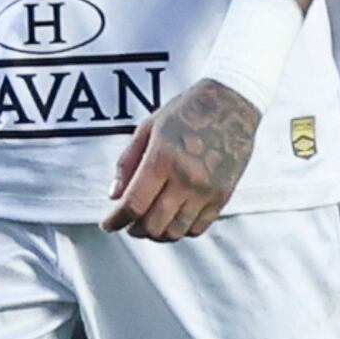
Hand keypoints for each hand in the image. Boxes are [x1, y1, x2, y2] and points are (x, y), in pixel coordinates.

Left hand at [103, 80, 258, 241]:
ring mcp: (206, 190)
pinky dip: (181, 231)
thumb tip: (114, 196)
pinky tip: (173, 221)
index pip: (133, 204)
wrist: (231, 104)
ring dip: (157, 234)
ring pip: (175, 232)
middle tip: (128, 224)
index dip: (115, 221)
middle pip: (152, 225)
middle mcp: (185, 178)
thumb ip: (127, 163)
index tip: (108, 224)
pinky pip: (198, 228)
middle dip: (134, 230)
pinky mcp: (223, 195)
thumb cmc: (186, 111)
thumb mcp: (148, 128)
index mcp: (162, 159)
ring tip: (150, 224)